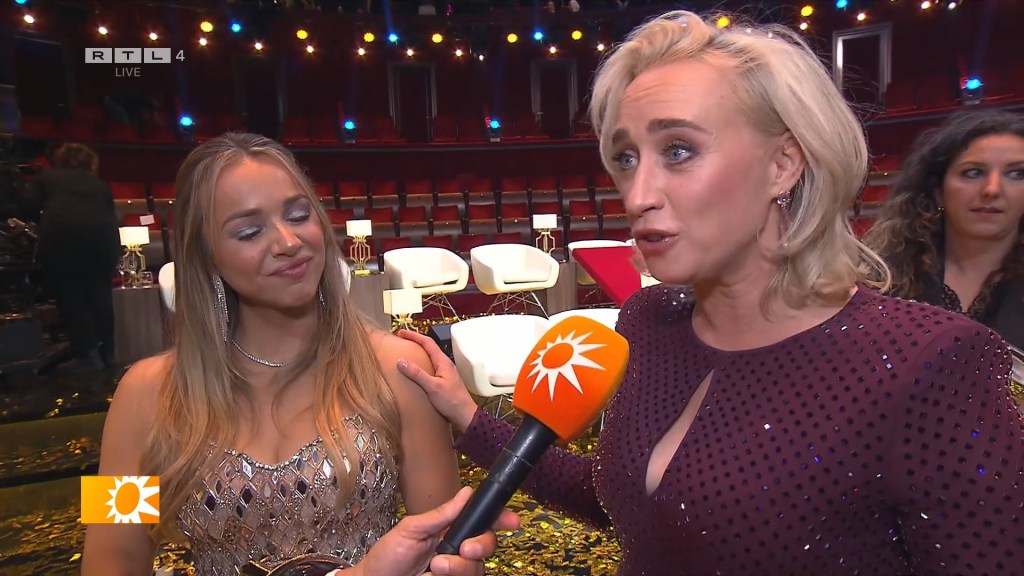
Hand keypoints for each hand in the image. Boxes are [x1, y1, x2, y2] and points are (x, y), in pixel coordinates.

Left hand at [355, 487, 519, 575]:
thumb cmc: (387, 557)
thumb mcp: (411, 529)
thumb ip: (440, 515)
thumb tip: (466, 493)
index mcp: (450, 529)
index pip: (481, 521)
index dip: (500, 519)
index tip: (511, 521)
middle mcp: (457, 550)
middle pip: (487, 545)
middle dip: (482, 545)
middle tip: (464, 548)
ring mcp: (457, 570)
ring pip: (478, 568)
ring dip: (460, 567)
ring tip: (435, 568)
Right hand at [396, 329, 477, 432]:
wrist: (465, 415)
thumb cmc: (451, 401)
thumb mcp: (432, 387)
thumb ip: (417, 374)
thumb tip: (401, 361)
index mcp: (443, 362)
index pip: (427, 343)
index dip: (414, 336)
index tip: (401, 332)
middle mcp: (445, 364)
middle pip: (429, 348)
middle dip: (415, 342)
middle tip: (401, 341)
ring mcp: (445, 372)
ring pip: (429, 358)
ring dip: (418, 353)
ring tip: (405, 354)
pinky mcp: (443, 381)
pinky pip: (430, 367)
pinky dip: (420, 364)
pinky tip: (415, 372)